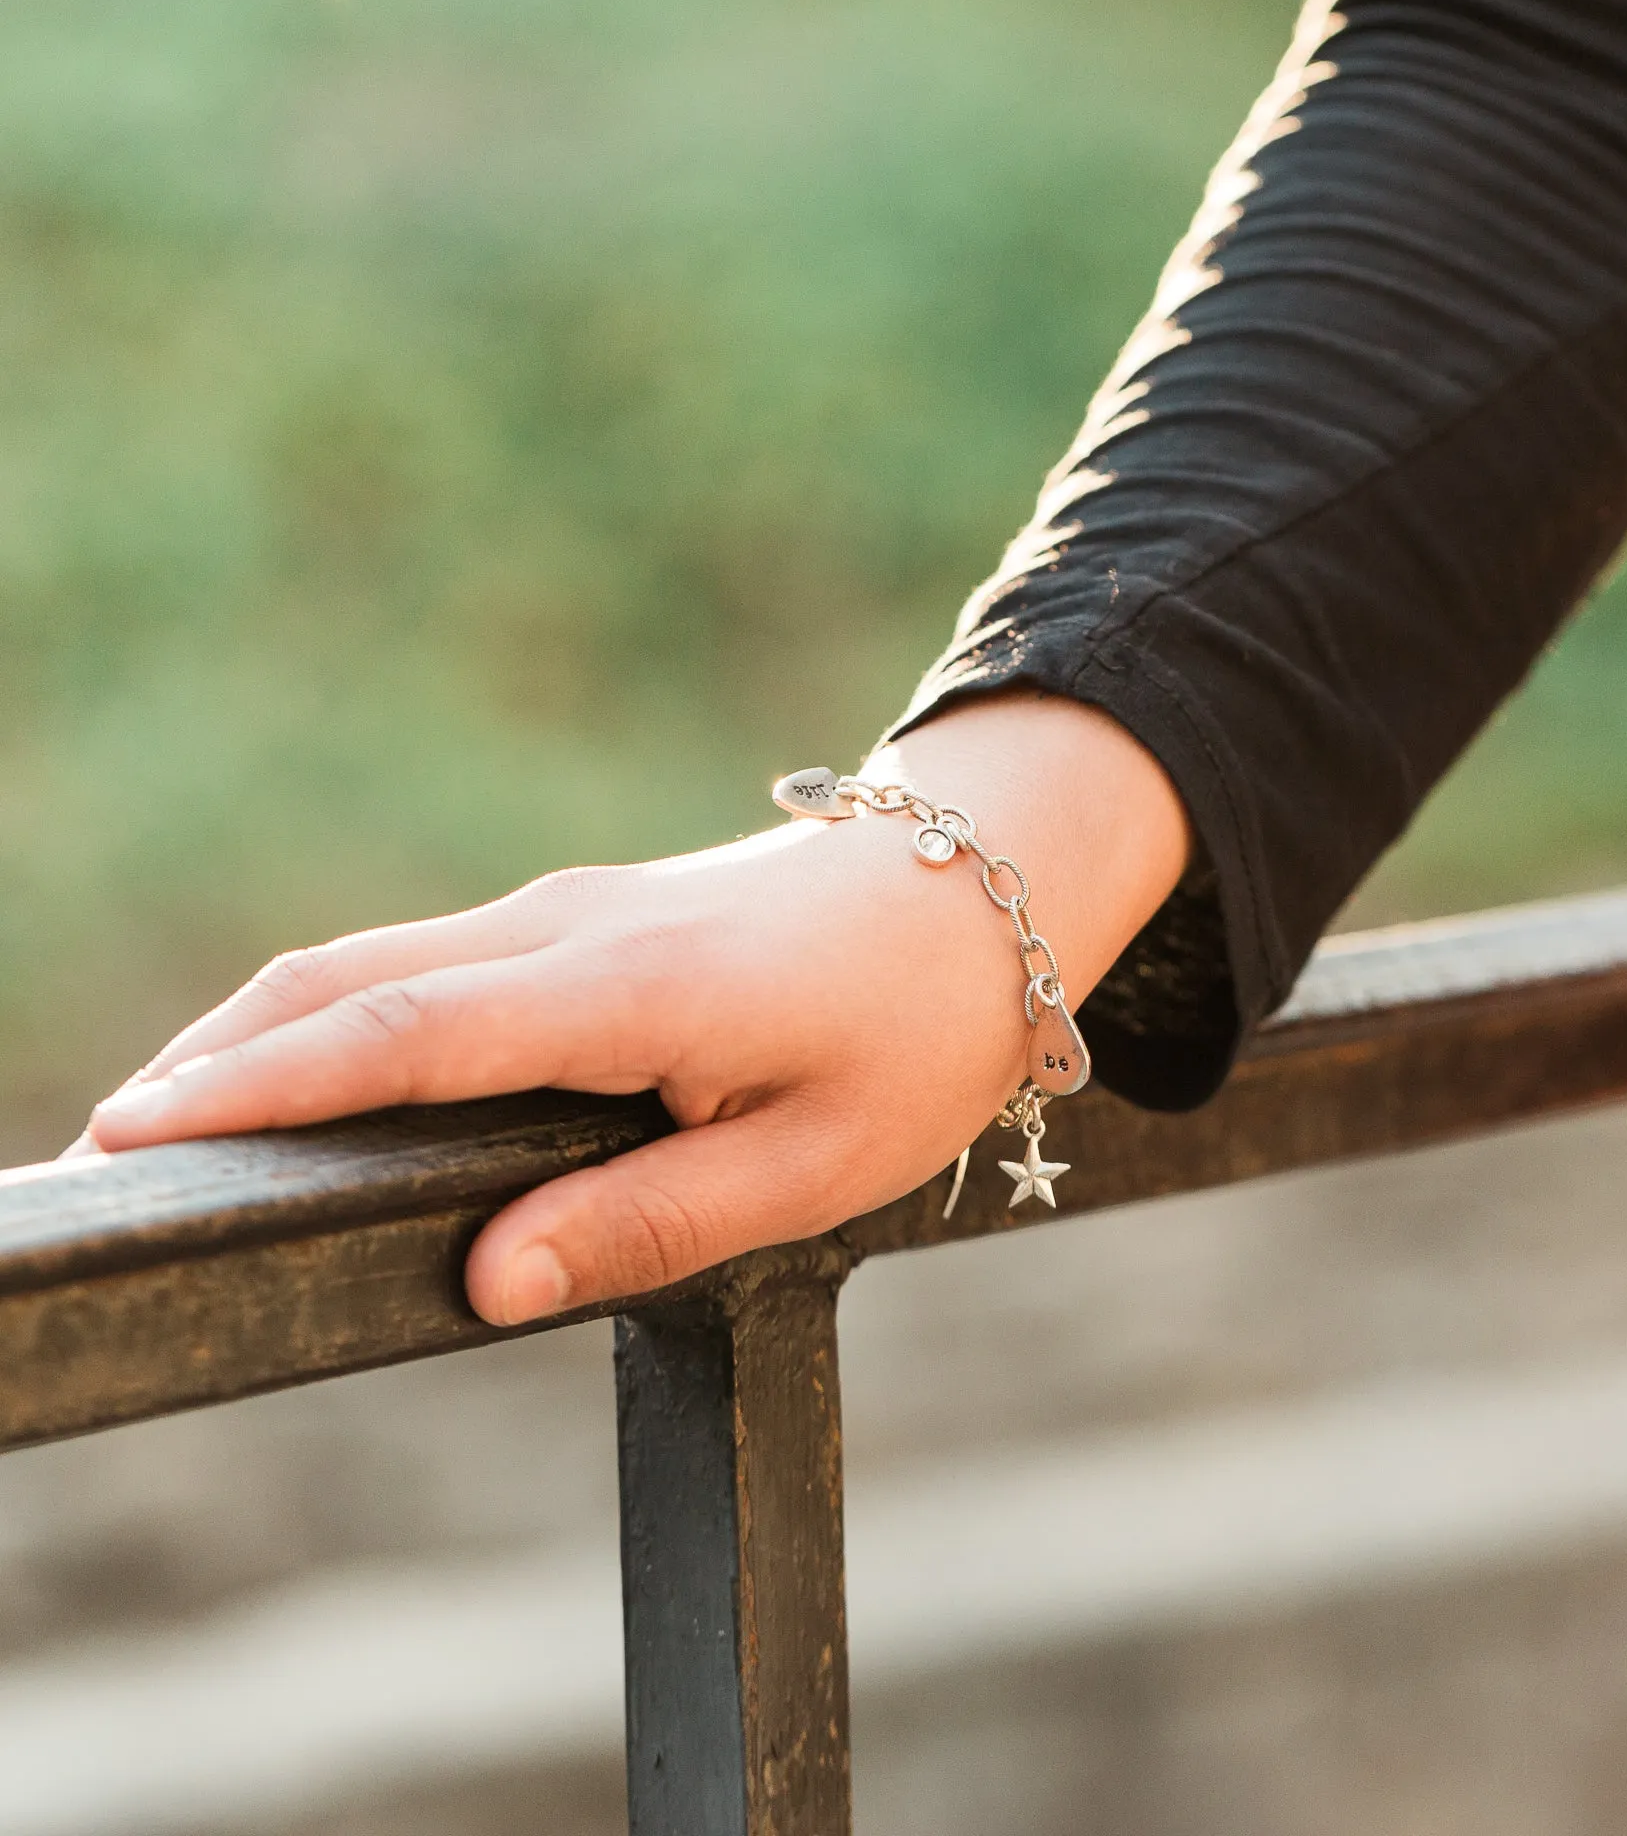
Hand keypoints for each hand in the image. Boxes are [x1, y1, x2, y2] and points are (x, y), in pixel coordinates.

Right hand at [78, 695, 1190, 1323]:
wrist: (987, 881)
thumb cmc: (919, 1027)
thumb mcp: (815, 1161)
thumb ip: (649, 1220)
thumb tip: (488, 1280)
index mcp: (630, 991)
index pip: (404, 1038)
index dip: (261, 1087)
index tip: (137, 1131)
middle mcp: (573, 930)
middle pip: (350, 979)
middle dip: (215, 1058)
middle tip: (104, 1151)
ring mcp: (571, 910)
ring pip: (379, 959)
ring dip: (263, 1029)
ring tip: (171, 1119)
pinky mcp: (583, 917)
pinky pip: (432, 960)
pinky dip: (338, 1011)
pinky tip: (310, 1071)